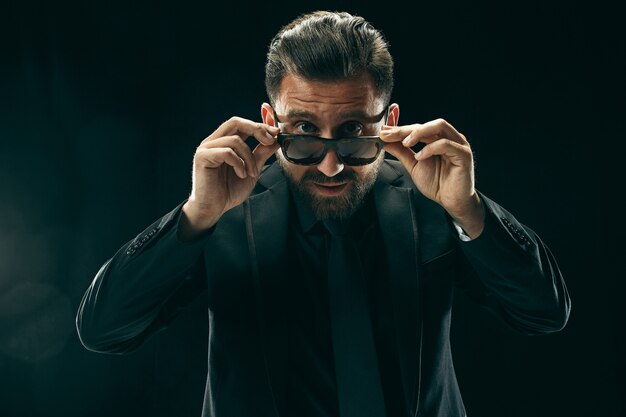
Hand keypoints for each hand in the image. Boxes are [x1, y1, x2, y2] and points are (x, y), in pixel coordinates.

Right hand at [179, 117, 279, 239]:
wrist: (213, 209)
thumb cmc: (228, 191)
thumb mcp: (251, 170)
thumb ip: (261, 154)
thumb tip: (276, 140)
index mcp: (223, 142)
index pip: (241, 125)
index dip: (259, 125)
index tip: (276, 132)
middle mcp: (213, 142)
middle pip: (235, 122)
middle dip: (256, 129)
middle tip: (269, 141)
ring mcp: (206, 148)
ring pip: (234, 140)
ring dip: (249, 157)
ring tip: (251, 173)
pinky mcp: (202, 157)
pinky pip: (226, 152)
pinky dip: (239, 163)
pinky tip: (241, 175)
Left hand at [380, 118, 484, 237]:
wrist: (452, 202)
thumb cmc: (437, 183)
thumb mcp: (414, 165)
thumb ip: (402, 152)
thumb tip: (386, 141)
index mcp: (438, 138)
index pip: (418, 127)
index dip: (400, 128)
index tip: (384, 132)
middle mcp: (450, 138)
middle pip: (427, 124)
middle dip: (406, 129)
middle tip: (389, 135)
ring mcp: (458, 144)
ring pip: (439, 126)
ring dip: (419, 132)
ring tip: (406, 143)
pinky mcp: (463, 154)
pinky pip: (446, 144)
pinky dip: (430, 148)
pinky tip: (419, 156)